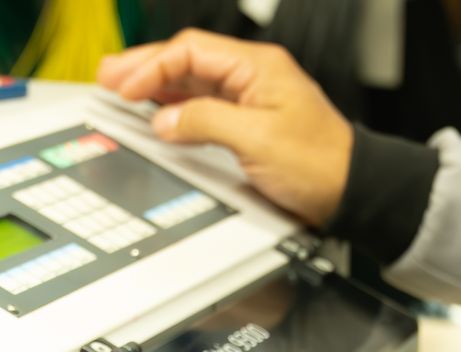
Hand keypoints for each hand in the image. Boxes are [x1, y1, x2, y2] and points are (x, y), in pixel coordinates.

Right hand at [97, 29, 353, 225]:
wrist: (352, 192)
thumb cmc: (320, 164)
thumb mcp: (257, 140)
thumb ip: (206, 122)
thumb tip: (166, 120)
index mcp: (258, 67)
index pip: (192, 51)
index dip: (153, 66)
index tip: (125, 86)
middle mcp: (253, 76)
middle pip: (188, 61)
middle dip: (145, 68)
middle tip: (108, 76)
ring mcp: (250, 99)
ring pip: (192, 82)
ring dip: (156, 87)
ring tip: (121, 92)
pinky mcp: (249, 123)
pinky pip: (203, 107)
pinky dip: (175, 109)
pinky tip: (156, 116)